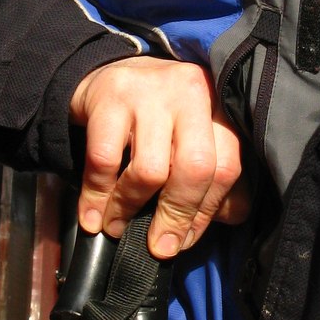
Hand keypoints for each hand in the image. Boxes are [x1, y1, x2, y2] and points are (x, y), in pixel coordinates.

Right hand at [69, 55, 247, 257]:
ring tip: (117, 228)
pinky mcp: (110, 97)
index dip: (208, 212)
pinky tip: (93, 217)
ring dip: (130, 209)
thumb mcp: (190, 135)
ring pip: (151, 169)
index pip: (226, 168)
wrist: (107, 73)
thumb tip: (226, 219)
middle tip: (160, 246)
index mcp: (219, 107)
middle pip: (196, 168)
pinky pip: (105, 161)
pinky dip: (97, 196)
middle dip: (177, 216)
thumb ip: (212, 175)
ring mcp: (150, 92)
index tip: (186, 238)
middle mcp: (191, 93)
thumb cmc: (157, 117)